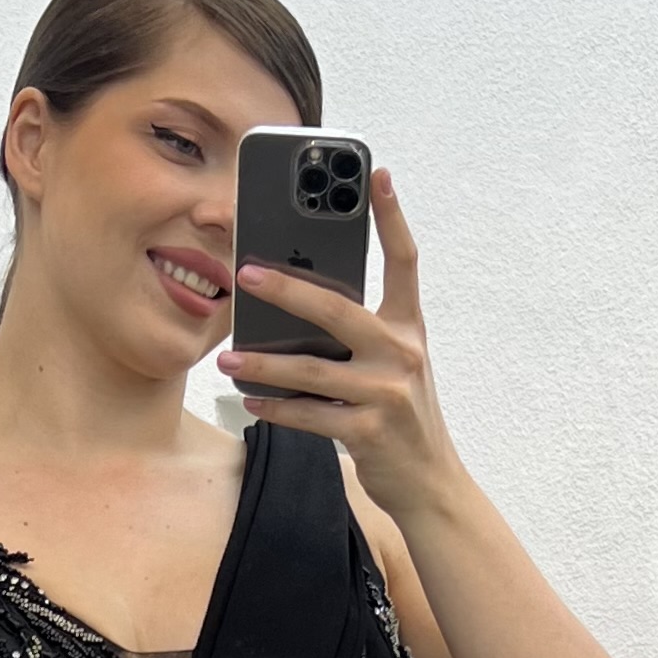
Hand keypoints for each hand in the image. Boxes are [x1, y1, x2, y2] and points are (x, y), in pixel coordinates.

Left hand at [215, 166, 459, 525]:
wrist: (430, 482)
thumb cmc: (401, 416)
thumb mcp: (393, 366)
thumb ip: (359, 334)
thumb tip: (294, 305)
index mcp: (408, 328)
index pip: (405, 260)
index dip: (393, 217)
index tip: (378, 174)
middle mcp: (402, 353)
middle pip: (339, 309)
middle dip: (288, 289)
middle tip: (246, 274)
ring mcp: (386, 393)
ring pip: (312, 369)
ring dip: (263, 364)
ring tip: (227, 359)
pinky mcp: (368, 432)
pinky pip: (310, 415)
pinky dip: (277, 408)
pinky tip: (250, 400)